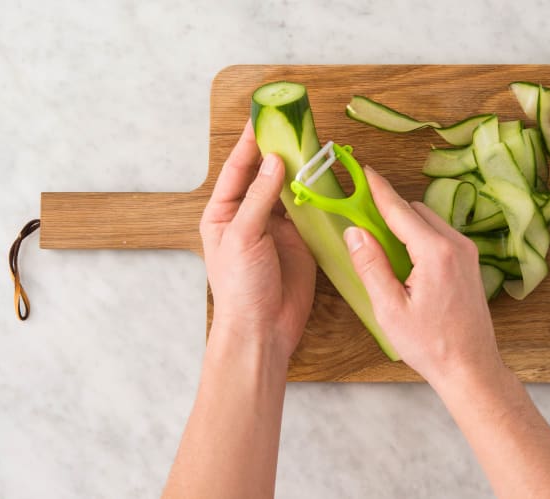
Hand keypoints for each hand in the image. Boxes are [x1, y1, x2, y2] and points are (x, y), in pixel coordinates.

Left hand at [199, 120, 315, 360]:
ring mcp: (276, 227)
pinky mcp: (300, 239)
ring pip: (288, 189)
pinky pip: (309, 209)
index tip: (262, 117)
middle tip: (293, 125)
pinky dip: (316, 193)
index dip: (250, 143)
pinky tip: (325, 177)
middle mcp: (250, 215)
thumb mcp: (244, 237)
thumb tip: (273, 162)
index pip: (237, 168)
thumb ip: (259, 198)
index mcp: (224, 212)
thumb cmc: (240, 287)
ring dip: (299, 170)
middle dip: (278, 151)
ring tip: (312, 144)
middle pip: (264, 174)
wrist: (263, 328)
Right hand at [343, 167, 503, 384]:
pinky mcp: (470, 262)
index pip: (399, 210)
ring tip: (383, 250)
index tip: (363, 171)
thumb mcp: (389, 309)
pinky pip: (440, 235)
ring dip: (405, 225)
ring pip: (429, 221)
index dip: (378, 188)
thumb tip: (354, 232)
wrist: (471, 367)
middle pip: (415, 211)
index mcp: (435, 253)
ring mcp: (467, 253)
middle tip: (362, 222)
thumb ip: (370, 265)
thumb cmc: (431, 344)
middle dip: (389, 211)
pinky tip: (406, 263)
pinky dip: (420, 237)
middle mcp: (456, 245)